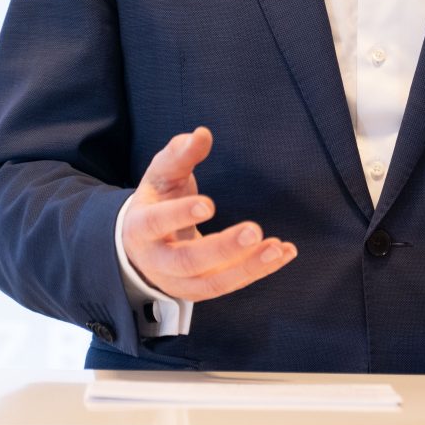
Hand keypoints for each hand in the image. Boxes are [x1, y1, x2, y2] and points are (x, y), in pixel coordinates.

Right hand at [123, 126, 297, 301]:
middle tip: (253, 230)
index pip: (155, 224)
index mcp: (140, 228)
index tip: (209, 204)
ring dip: (248, 267)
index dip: (180, 215)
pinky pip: (231, 284)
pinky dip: (259, 270)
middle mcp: (156, 261)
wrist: (142, 247)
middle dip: (222, 248)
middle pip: (187, 261)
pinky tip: (284, 252)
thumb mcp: (161, 174)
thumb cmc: (156, 201)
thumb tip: (202, 134)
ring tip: (277, 248)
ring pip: (213, 283)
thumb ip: (180, 154)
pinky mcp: (200, 291)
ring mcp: (178, 282)